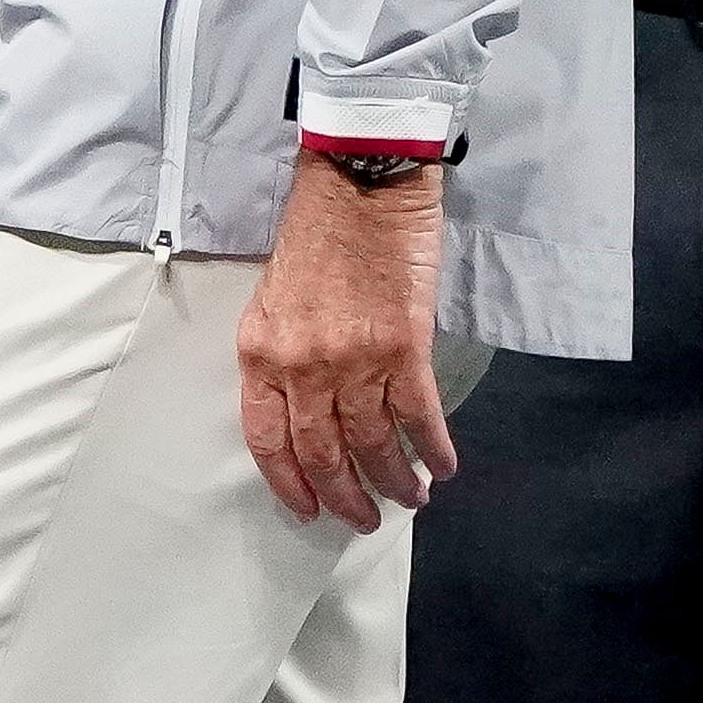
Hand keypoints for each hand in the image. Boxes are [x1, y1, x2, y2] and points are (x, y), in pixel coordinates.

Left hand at [236, 150, 460, 530]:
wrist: (359, 183)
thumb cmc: (315, 232)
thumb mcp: (274, 295)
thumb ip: (282, 352)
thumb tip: (305, 409)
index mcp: (261, 350)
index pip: (267, 438)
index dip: (289, 483)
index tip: (308, 510)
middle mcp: (303, 364)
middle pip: (322, 454)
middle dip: (344, 497)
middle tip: (362, 519)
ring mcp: (356, 359)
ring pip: (374, 445)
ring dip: (394, 481)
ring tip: (409, 498)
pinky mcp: (405, 347)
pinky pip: (420, 416)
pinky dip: (433, 449)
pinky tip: (442, 467)